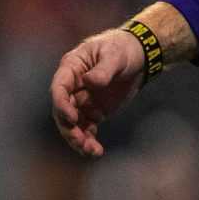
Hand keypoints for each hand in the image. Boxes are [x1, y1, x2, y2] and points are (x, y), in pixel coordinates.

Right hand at [49, 29, 145, 158]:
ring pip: (73, 124)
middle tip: (80, 141)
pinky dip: (89, 141)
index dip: (61, 104)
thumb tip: (90, 82)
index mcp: (71, 68)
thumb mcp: (114, 55)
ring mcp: (83, 100)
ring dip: (78, 139)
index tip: (72, 118)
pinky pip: (87, 129)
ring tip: (91, 151)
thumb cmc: (122, 48)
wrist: (139, 55)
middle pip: (63, 111)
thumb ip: (103, 70)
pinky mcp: (94, 111)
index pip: (59, 88)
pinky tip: (96, 151)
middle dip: (69, 128)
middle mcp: (73, 87)